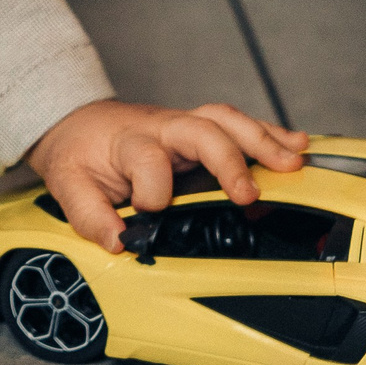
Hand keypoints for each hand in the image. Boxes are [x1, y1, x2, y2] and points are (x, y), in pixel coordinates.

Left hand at [24, 100, 308, 252]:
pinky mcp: (200, 130)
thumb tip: (118, 243)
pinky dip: (270, 133)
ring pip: (227, 121)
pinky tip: (298, 145)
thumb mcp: (67, 183)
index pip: (147, 158)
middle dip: (228, 159)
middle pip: (201, 128)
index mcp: (128, 140)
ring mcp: (184, 126)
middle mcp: (162, 127)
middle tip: (249, 193)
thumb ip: (89, 215)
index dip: (151, 188)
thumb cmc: (79, 153)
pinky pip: (238, 125)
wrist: (76, 123)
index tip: (149, 211)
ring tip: (293, 163)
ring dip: (262, 140)